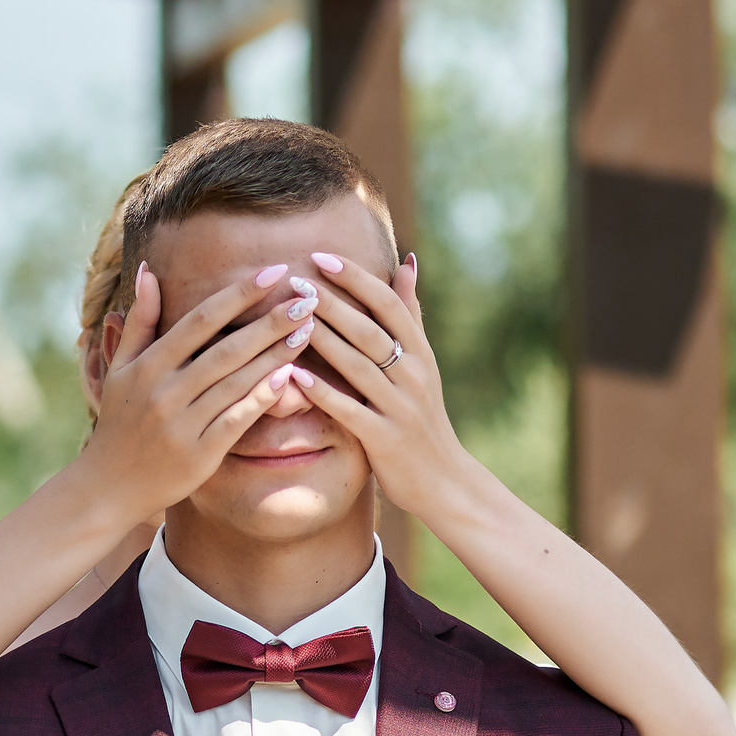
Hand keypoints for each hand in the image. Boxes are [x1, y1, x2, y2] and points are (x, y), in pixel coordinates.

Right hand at [73, 262, 317, 521]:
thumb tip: (148, 271)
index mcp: (147, 366)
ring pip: (236, 382)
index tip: (273, 272)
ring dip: (275, 354)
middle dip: (270, 322)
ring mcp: (182, 425)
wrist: (108, 487)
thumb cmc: (119, 422)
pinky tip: (289, 376)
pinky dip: (262, 397)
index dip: (239, 294)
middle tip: (309, 298)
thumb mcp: (119, 369)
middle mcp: (165, 392)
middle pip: (226, 349)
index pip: (201, 320)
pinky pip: (237, 420)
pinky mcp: (199, 455)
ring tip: (307, 330)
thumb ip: (139, 321)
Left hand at [279, 251, 478, 518]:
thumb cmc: (423, 415)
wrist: (444, 479)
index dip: (355, 278)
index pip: (388, 303)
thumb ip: (410, 313)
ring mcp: (399, 407)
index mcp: (420, 352)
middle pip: (370, 329)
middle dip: (333, 302)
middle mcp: (413, 375)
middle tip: (295, 279)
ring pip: (358, 365)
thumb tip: (408, 261)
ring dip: (324, 338)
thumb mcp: (423, 362)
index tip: (320, 256)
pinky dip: (323, 391)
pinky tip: (295, 375)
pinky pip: (349, 410)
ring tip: (291, 316)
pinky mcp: (384, 439)